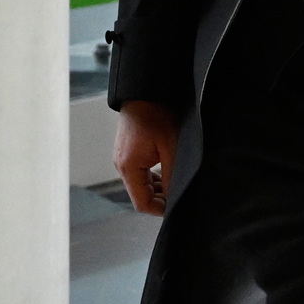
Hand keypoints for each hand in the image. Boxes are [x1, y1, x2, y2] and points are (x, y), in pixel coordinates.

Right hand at [113, 99, 178, 215]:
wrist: (145, 93)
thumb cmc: (156, 116)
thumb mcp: (170, 148)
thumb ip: (171, 175)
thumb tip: (175, 197)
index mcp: (128, 167)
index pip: (141, 203)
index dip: (160, 210)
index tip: (177, 207)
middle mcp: (122, 166)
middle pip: (140, 195)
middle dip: (160, 199)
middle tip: (181, 195)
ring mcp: (123, 159)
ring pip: (140, 185)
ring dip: (158, 188)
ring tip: (177, 183)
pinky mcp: (128, 153)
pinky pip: (140, 173)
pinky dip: (153, 177)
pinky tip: (168, 172)